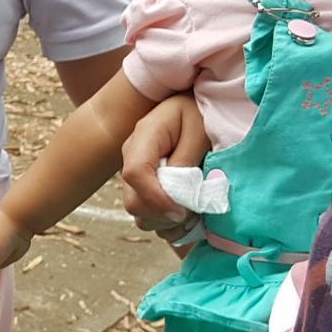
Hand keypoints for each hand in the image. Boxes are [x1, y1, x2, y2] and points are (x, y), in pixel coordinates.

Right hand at [121, 93, 208, 243]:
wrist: (193, 106)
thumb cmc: (199, 113)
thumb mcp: (199, 130)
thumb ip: (187, 160)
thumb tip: (177, 197)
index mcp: (144, 137)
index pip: (135, 173)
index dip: (156, 198)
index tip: (183, 211)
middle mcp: (132, 158)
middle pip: (134, 201)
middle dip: (165, 214)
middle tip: (196, 210)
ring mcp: (136, 176)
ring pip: (141, 215)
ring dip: (169, 222)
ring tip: (195, 211)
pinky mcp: (144, 189)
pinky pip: (149, 219)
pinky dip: (170, 225)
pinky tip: (189, 214)